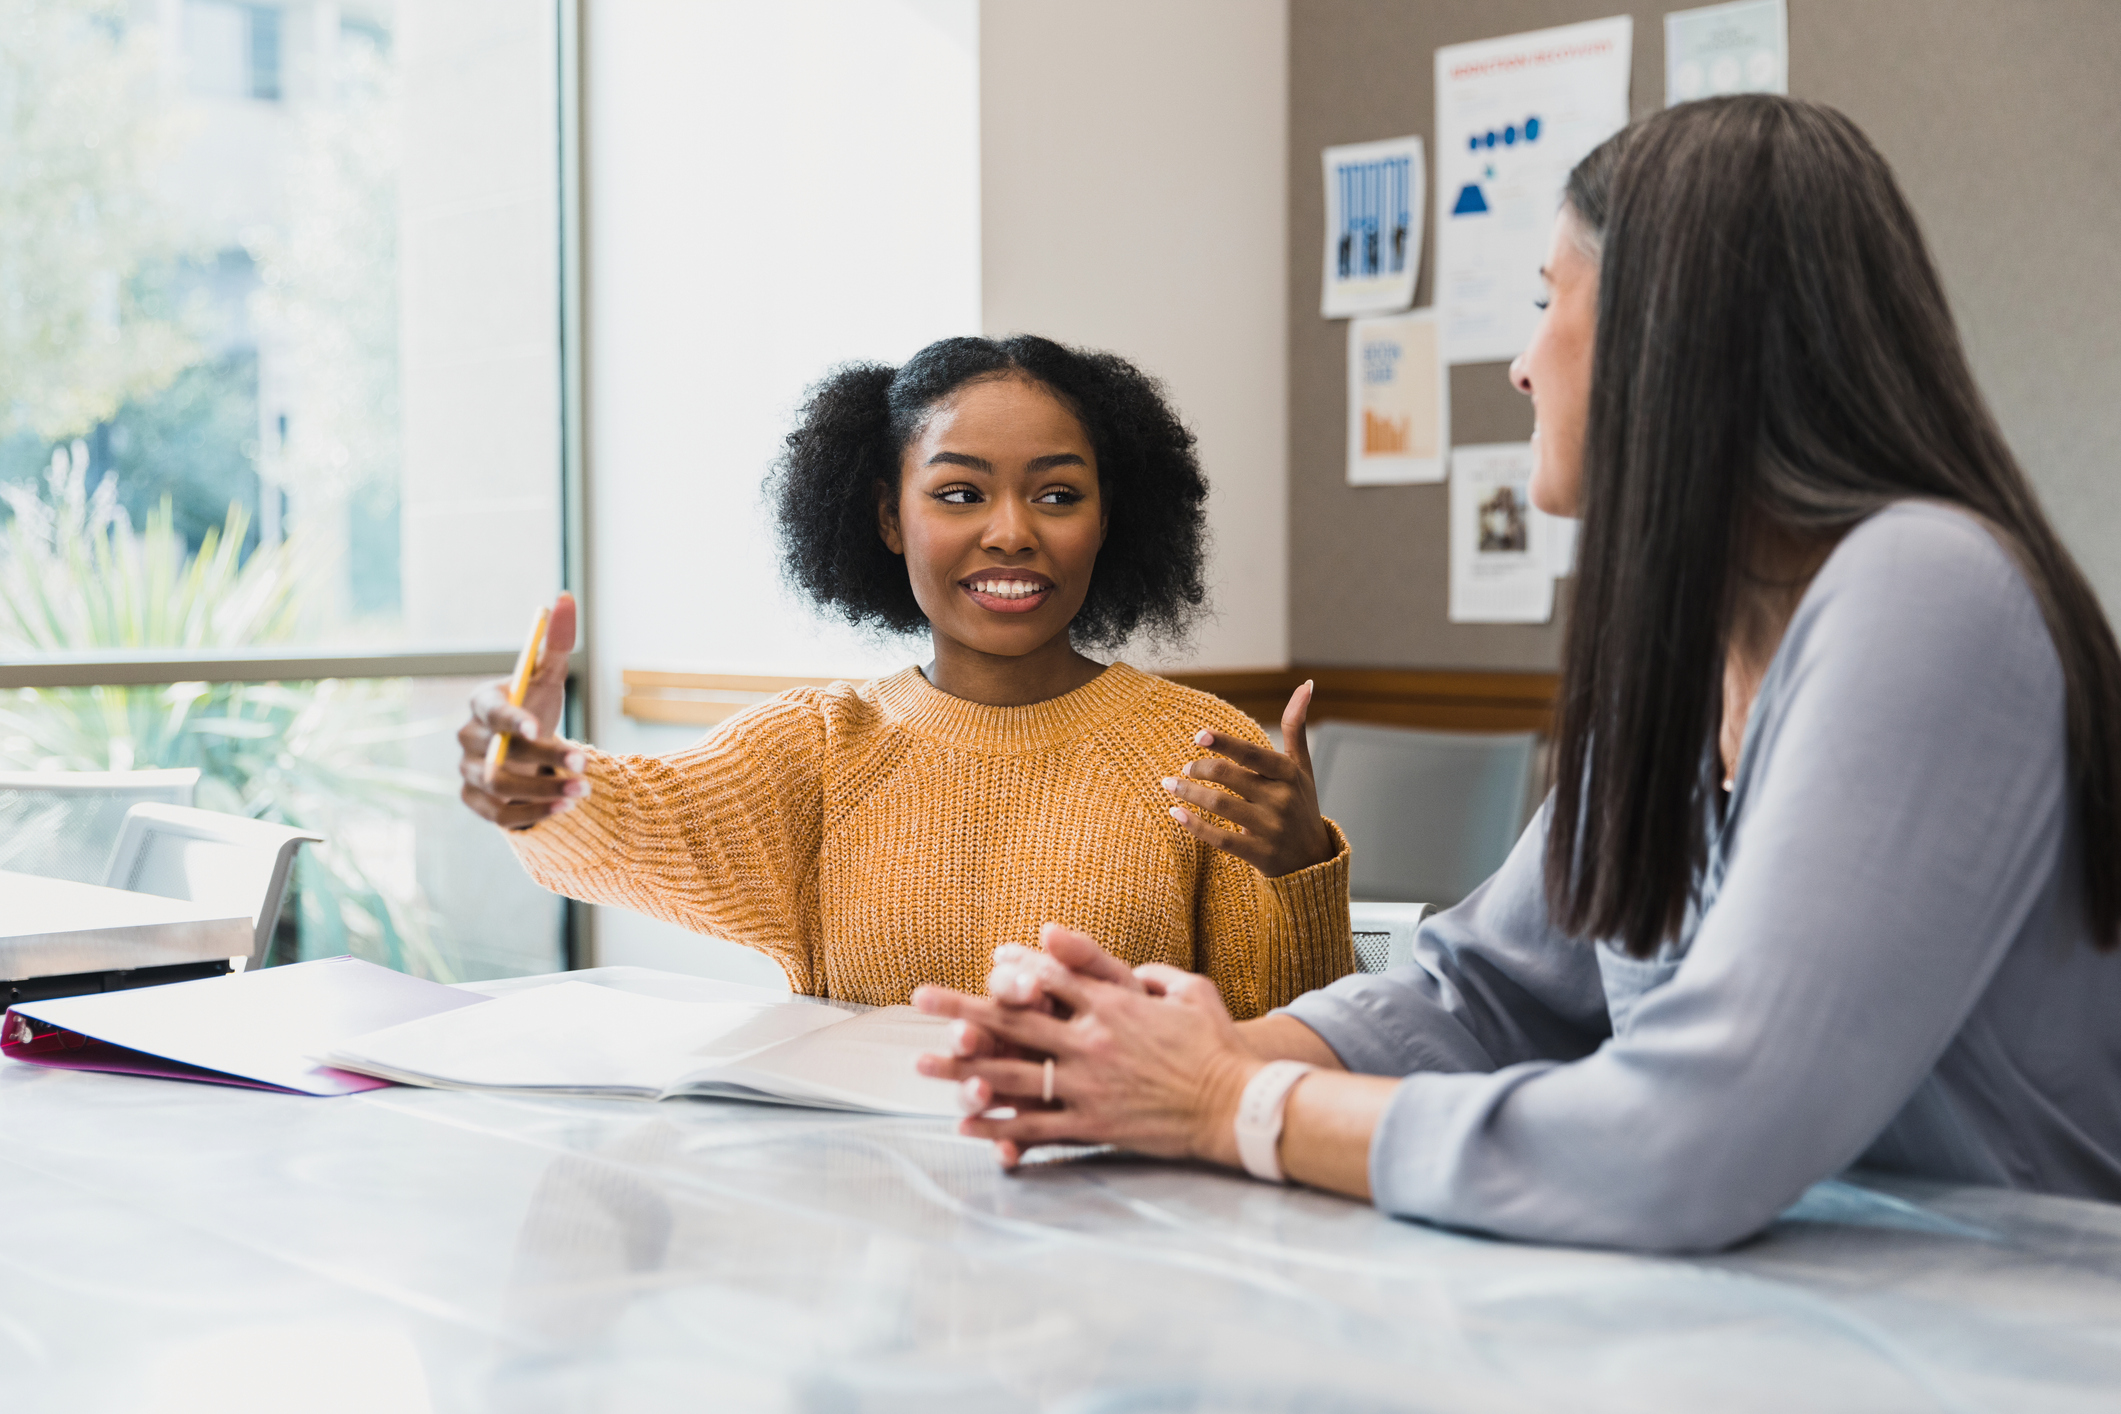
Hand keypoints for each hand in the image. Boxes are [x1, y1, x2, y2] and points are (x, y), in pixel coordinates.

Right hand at [458, 592, 587, 830]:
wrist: (532, 755)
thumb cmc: (539, 708)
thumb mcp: (549, 677)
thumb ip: (557, 643)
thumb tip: (564, 598)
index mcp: (483, 703)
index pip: (490, 711)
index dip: (512, 720)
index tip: (540, 729)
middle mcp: (468, 739)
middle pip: (497, 754)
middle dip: (542, 759)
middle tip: (584, 763)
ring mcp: (469, 773)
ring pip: (500, 787)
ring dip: (544, 791)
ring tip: (583, 791)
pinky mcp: (477, 803)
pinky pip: (500, 814)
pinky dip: (533, 813)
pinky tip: (565, 808)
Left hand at [915, 926, 1259, 1169]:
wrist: (1236, 1105)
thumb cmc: (1217, 1046)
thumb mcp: (1191, 992)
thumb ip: (1153, 974)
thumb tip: (1129, 968)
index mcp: (1113, 1005)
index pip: (1052, 980)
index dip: (1015, 970)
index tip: (988, 962)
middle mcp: (1091, 1041)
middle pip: (1015, 1021)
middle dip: (963, 1008)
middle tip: (920, 999)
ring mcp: (1088, 1086)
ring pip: (1013, 1075)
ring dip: (964, 1069)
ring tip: (923, 1064)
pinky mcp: (1093, 1126)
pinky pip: (1037, 1126)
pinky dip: (1000, 1126)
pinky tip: (966, 1124)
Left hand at [1162, 681, 1334, 876]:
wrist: (1313, 859)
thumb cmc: (1301, 804)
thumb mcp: (1302, 766)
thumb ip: (1297, 726)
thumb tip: (1306, 684)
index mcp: (1289, 774)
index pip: (1253, 754)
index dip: (1225, 744)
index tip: (1198, 736)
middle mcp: (1281, 800)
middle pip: (1230, 778)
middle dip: (1200, 769)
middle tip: (1185, 767)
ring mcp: (1270, 828)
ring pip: (1221, 805)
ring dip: (1190, 793)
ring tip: (1171, 784)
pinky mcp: (1258, 854)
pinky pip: (1220, 839)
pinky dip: (1194, 825)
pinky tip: (1175, 813)